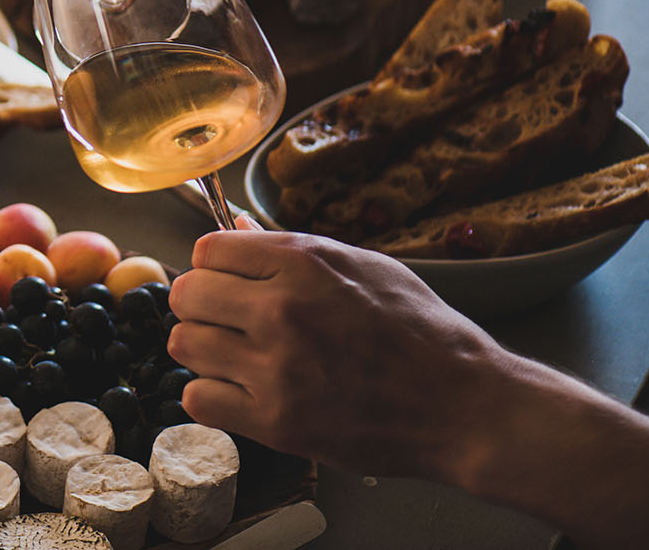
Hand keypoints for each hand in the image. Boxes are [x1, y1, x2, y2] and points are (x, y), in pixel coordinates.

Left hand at [166, 228, 506, 479]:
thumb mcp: (362, 265)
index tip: (229, 280)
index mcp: (302, 262)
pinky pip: (198, 400)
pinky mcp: (276, 421)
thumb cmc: (420, 331)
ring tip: (235, 354)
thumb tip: (234, 226)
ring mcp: (275, 368)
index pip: (207, 249)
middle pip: (186, 295)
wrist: (463, 406)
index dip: (214, 265)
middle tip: (226, 318)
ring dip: (204, 348)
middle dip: (201, 303)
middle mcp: (280, 310)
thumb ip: (290, 247)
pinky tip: (240, 390)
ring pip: (184, 345)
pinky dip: (211, 396)